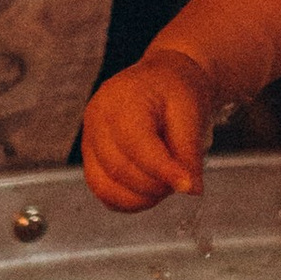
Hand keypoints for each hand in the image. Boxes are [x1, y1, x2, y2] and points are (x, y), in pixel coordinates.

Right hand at [80, 49, 214, 208]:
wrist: (163, 79)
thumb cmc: (177, 91)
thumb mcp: (192, 112)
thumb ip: (189, 152)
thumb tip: (191, 189)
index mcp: (121, 100)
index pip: (138, 145)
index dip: (164, 171)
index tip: (189, 186)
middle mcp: (97, 119)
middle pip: (120, 170)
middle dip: (156, 185)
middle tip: (183, 179)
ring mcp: (88, 139)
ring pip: (106, 187)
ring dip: (142, 198)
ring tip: (167, 183)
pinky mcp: (90, 158)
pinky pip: (103, 191)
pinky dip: (128, 200)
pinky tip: (151, 190)